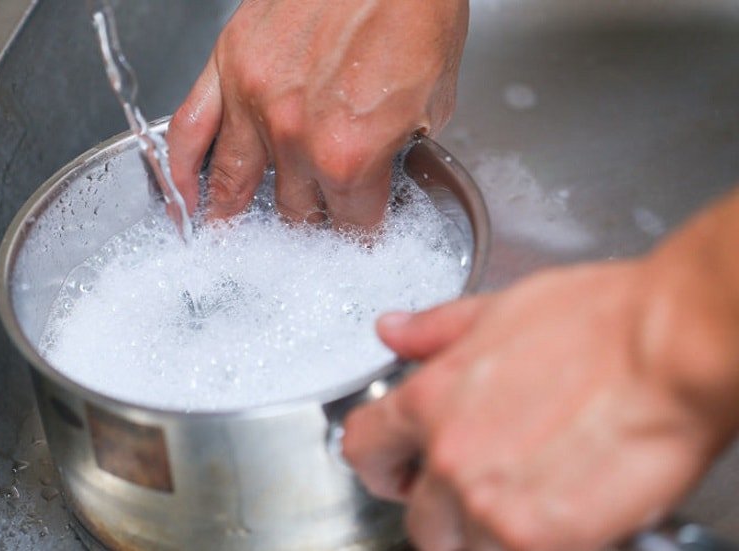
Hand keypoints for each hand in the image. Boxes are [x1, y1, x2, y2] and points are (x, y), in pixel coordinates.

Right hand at [167, 0, 468, 228]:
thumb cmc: (419, 10)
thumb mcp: (435, 102)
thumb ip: (400, 150)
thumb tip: (384, 167)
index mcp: (351, 154)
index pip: (351, 225)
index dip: (359, 235)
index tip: (357, 237)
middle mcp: (295, 137)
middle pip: (293, 212)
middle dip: (308, 223)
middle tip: (310, 223)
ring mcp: (253, 101)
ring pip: (232, 184)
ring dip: (231, 218)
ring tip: (225, 236)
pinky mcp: (227, 65)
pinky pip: (188, 130)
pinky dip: (180, 171)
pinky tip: (181, 197)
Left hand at [344, 255, 738, 550]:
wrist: (671, 351)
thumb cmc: (599, 323)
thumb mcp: (498, 309)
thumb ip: (434, 330)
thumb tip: (393, 331)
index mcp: (430, 400)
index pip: (363, 450)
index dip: (381, 460)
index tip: (399, 465)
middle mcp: (451, 459)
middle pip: (415, 517)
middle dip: (440, 505)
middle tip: (480, 482)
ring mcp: (492, 506)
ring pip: (461, 546)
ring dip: (485, 529)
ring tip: (527, 490)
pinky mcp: (539, 540)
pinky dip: (528, 540)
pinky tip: (558, 502)